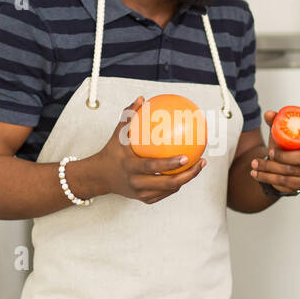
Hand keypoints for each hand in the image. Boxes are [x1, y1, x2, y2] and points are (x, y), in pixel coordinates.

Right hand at [88, 96, 204, 203]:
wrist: (100, 177)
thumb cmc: (112, 151)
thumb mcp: (117, 134)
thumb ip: (129, 116)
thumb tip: (142, 99)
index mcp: (130, 167)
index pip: (152, 166)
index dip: (170, 164)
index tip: (186, 156)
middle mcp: (136, 182)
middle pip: (167, 183)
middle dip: (187, 175)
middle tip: (200, 162)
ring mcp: (141, 193)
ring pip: (169, 189)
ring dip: (186, 179)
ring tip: (199, 165)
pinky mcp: (145, 199)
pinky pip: (165, 193)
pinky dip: (177, 183)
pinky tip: (187, 172)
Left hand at [251, 110, 299, 194]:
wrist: (279, 166)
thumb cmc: (285, 145)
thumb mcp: (280, 132)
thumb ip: (276, 121)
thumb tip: (269, 114)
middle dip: (283, 156)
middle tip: (269, 153)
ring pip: (289, 171)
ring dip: (269, 167)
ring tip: (254, 163)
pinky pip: (283, 182)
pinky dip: (267, 177)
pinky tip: (256, 174)